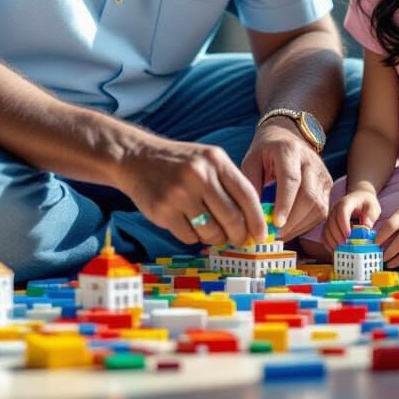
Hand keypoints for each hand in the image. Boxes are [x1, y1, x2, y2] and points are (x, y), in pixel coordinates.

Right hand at [119, 130, 266, 248]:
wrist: (137, 158)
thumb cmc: (180, 163)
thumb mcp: (208, 160)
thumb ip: (230, 183)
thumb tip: (252, 220)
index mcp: (215, 160)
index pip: (247, 195)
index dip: (257, 219)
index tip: (261, 234)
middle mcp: (199, 175)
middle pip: (232, 218)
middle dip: (239, 235)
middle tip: (239, 240)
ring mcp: (179, 193)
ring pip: (211, 231)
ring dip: (216, 238)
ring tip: (212, 231)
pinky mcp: (162, 211)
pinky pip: (190, 237)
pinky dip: (194, 237)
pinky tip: (189, 224)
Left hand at [240, 119, 332, 240]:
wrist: (287, 135)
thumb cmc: (266, 151)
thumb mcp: (251, 161)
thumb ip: (251, 185)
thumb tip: (252, 216)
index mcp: (289, 151)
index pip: (291, 179)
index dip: (284, 203)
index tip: (275, 223)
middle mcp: (311, 162)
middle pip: (308, 196)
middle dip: (292, 221)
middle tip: (273, 235)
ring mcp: (323, 174)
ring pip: (318, 207)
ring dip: (299, 226)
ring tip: (280, 234)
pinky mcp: (328, 186)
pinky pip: (322, 211)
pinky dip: (306, 225)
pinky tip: (291, 228)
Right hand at [322, 185, 380, 250]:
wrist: (359, 197)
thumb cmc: (367, 203)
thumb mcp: (373, 207)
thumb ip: (371, 216)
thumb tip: (366, 227)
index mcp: (347, 202)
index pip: (342, 211)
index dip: (343, 223)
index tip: (348, 235)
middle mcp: (336, 209)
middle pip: (332, 222)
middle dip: (337, 235)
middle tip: (345, 245)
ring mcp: (331, 216)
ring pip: (327, 229)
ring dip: (332, 241)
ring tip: (340, 250)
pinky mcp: (330, 224)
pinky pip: (325, 234)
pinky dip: (328, 243)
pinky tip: (335, 250)